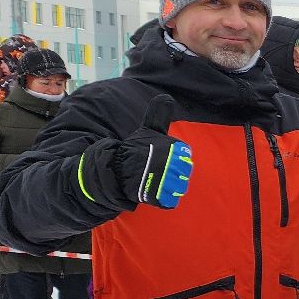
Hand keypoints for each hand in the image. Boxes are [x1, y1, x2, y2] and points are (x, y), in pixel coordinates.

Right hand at [85, 95, 191, 209]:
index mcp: (170, 148)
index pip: (185, 156)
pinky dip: (165, 199)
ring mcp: (163, 181)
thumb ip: (158, 116)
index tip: (162, 158)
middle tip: (159, 171)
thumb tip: (166, 97)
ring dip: (170, 186)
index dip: (175, 159)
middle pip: (184, 172)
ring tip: (157, 181)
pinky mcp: (157, 197)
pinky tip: (156, 192)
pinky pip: (170, 201)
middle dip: (173, 173)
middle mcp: (169, 164)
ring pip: (179, 187)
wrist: (113, 171)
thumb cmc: (134, 150)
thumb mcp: (147, 131)